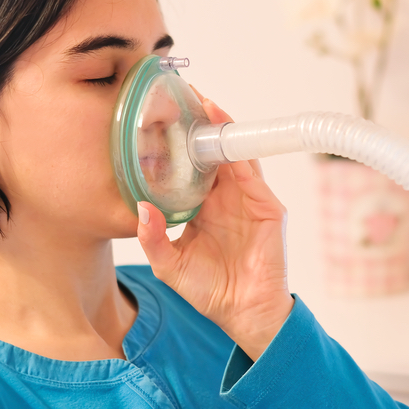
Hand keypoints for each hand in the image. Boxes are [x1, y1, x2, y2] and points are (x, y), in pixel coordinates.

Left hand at [136, 96, 293, 360]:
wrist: (244, 313)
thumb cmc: (210, 290)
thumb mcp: (169, 264)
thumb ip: (153, 237)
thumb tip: (141, 208)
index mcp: (202, 207)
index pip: (190, 166)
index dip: (178, 143)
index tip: (160, 118)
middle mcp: (225, 197)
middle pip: (212, 151)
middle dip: (199, 124)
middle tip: (181, 95)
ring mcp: (248, 198)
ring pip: (232, 153)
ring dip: (219, 127)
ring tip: (201, 101)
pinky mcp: (267, 206)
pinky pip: (251, 170)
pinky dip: (236, 149)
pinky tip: (222, 130)